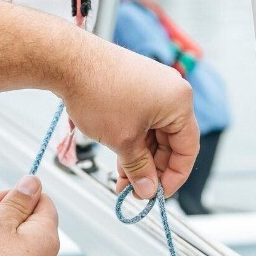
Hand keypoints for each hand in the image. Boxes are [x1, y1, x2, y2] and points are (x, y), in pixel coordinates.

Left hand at [59, 36, 198, 198]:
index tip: (159, 194)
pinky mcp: (136, 85)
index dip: (174, 176)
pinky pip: (142, 120)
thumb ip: (139, 169)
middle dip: (152, 169)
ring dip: (139, 159)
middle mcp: (171, 91)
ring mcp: (153, 86)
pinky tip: (120, 160)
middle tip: (136, 191)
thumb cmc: (97, 91)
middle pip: (170, 142)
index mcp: (179, 102)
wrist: (67, 61)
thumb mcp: (123, 141)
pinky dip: (132, 141)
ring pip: (153, 133)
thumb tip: (147, 190)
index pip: (188, 149)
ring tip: (122, 181)